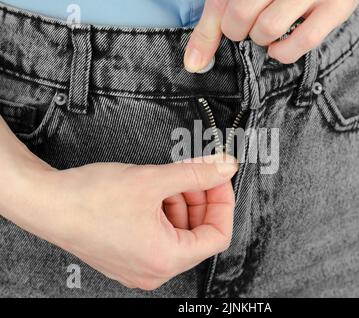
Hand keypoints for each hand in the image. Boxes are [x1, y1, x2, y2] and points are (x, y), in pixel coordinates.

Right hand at [0, 119, 237, 289]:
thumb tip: (225, 168)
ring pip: (179, 231)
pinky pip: (160, 234)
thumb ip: (196, 173)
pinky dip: (164, 211)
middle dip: (200, 198)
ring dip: (181, 202)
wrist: (46, 203)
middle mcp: (154, 270)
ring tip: (169, 179)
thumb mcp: (153, 180)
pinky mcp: (128, 255)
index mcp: (166, 259)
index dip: (223, 203)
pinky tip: (154, 191)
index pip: (217, 236)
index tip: (220, 179)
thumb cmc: (90, 198)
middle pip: (198, 233)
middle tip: (196, 172)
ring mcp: (140, 265)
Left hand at [184, 0, 358, 70]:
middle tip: (248, 25)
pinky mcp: (335, 6)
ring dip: (261, 40)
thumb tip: (193, 64)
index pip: (221, 4)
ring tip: (265, 31)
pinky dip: (283, 52)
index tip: (226, 31)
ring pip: (269, 28)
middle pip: (240, 15)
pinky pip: (303, 41)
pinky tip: (278, 48)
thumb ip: (212, 25)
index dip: (220, 25)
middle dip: (239, 31)